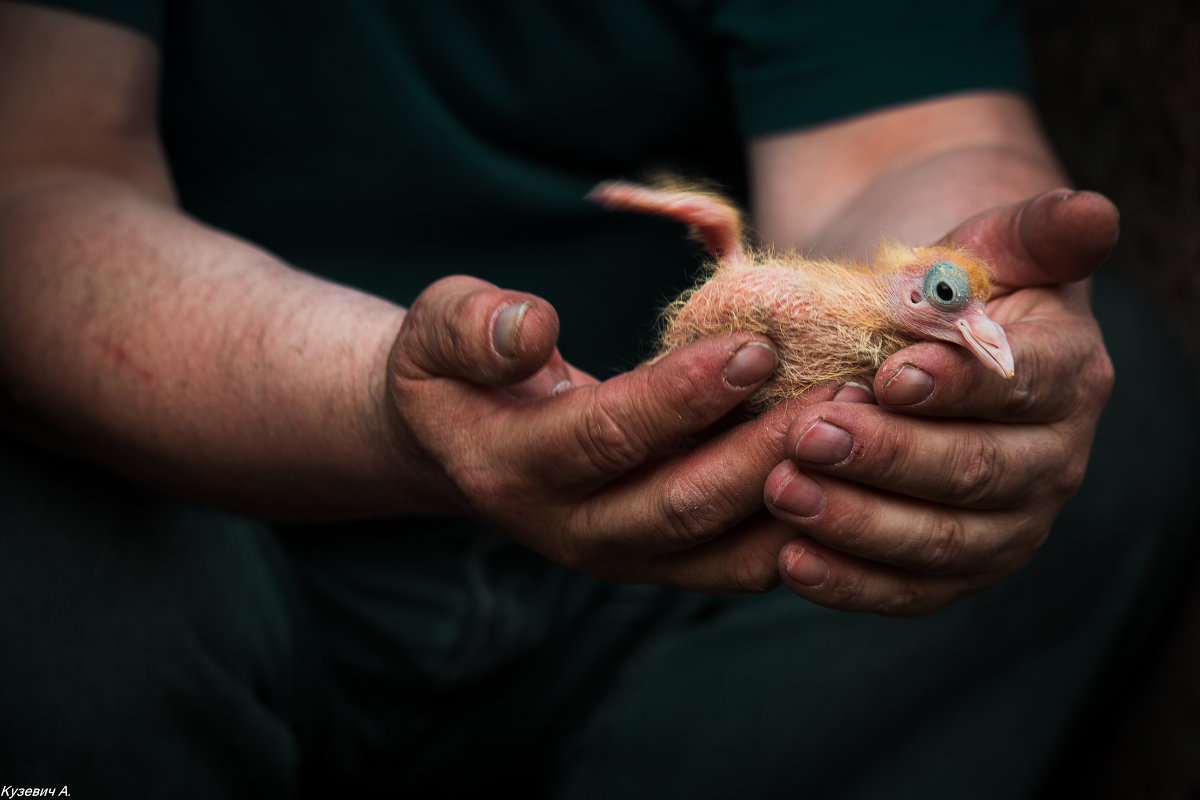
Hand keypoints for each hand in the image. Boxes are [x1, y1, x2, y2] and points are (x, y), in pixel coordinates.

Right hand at [383, 275, 813, 591]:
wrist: (457, 444)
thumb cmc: (452, 373)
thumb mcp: (435, 331)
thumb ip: (473, 327)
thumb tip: (532, 328)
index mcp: (510, 472)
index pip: (607, 437)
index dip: (680, 396)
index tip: (756, 346)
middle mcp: (570, 532)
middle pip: (682, 505)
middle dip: (766, 449)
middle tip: (844, 393)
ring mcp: (622, 558)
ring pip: (725, 548)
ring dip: (801, 494)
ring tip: (868, 430)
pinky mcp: (663, 564)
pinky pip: (742, 564)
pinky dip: (801, 530)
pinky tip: (854, 479)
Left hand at [764, 190, 1118, 613]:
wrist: (927, 352)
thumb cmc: (954, 297)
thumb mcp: (987, 251)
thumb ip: (1034, 232)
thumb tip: (1092, 211)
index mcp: (1067, 374)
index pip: (1021, 383)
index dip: (957, 385)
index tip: (888, 376)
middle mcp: (1052, 460)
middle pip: (975, 470)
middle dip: (888, 456)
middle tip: (809, 433)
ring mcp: (1009, 524)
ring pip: (942, 540)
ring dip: (859, 522)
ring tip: (783, 491)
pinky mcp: (960, 568)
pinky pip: (912, 590)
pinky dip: (853, 584)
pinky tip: (791, 563)